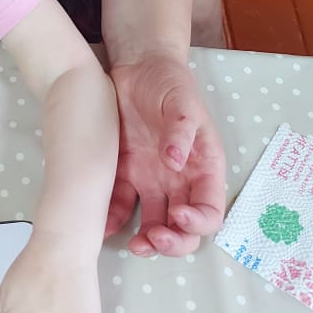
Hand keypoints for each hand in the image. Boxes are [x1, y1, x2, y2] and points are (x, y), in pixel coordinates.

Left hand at [106, 53, 225, 254]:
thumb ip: (181, 129)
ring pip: (153, 224)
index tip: (178, 216)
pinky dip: (113, 220)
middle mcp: (179, 181)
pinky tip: (103, 225)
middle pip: (183, 228)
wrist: (136, 67)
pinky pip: (120, 206)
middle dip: (173, 242)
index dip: (198, 222)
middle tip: (152, 239)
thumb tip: (176, 161)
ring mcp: (150, 181)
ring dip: (147, 241)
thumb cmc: (169, 82)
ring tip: (133, 245)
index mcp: (202, 167)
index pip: (210, 210)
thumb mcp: (182, 101)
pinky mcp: (124, 175)